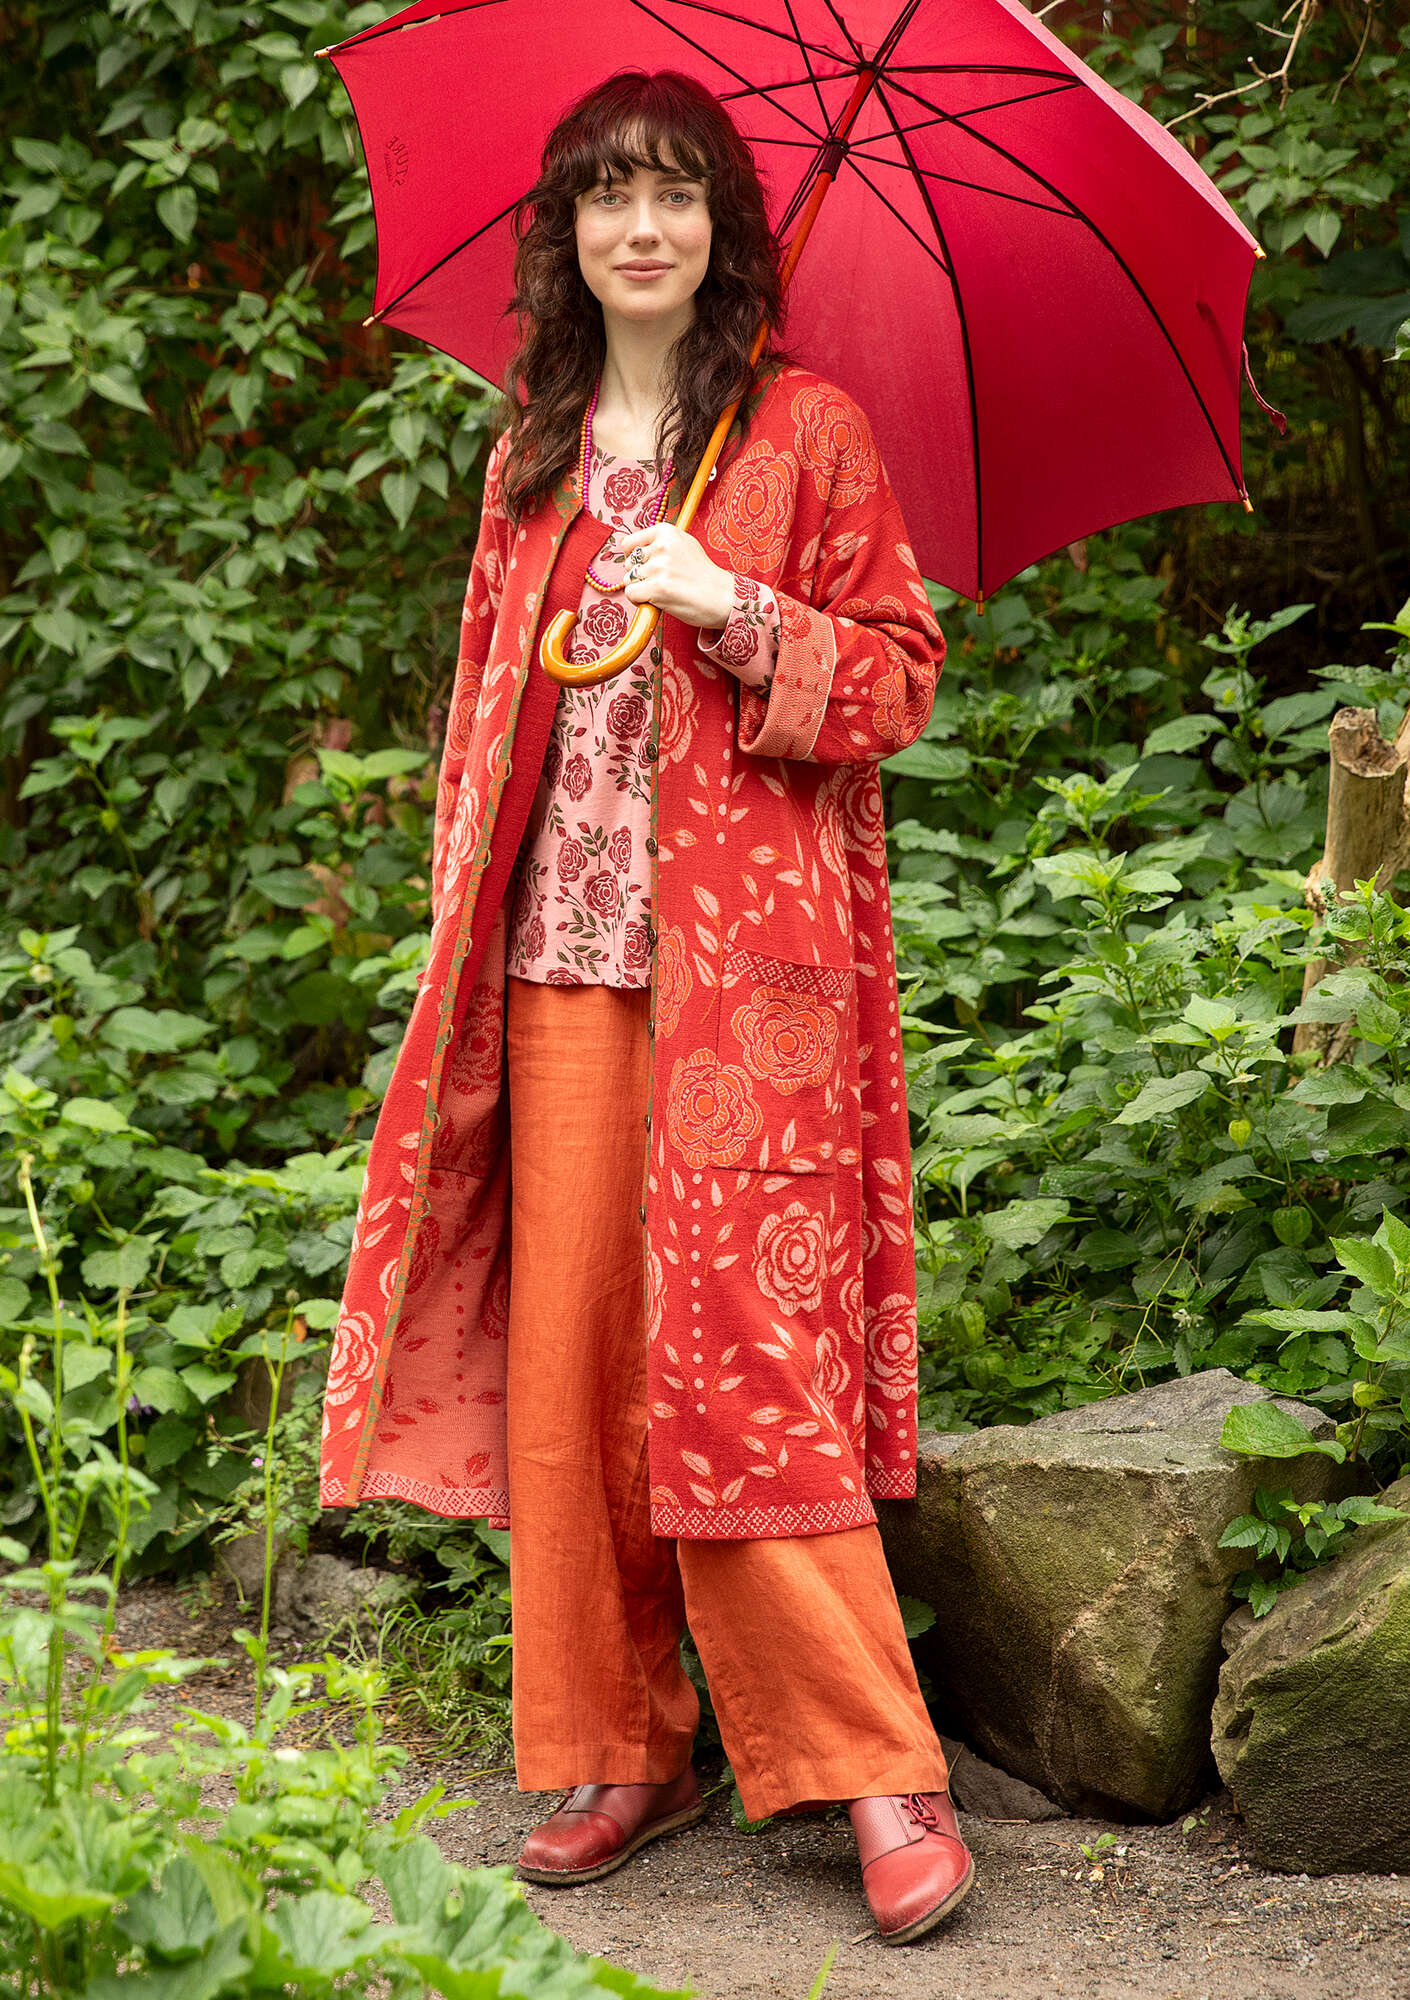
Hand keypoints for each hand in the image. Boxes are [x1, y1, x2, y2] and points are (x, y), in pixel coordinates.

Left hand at [617, 523, 735, 629]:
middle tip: (662, 582)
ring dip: (641, 589)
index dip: (632, 559)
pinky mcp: (657, 588)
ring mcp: (659, 567)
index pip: (628, 544)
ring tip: (663, 591)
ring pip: (628, 580)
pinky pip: (631, 594)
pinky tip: (656, 601)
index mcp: (666, 532)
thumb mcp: (684, 545)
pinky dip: (639, 601)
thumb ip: (659, 543)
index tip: (645, 567)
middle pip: (628, 564)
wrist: (723, 597)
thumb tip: (628, 546)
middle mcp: (662, 546)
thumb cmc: (703, 575)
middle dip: (639, 576)